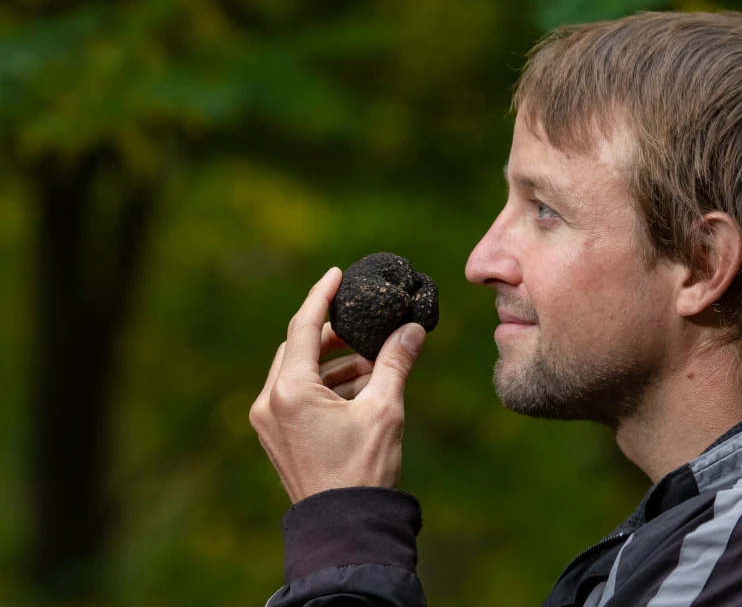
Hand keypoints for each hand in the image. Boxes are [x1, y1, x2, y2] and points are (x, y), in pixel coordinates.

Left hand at [249, 267, 426, 502]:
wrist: (344, 526)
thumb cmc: (363, 469)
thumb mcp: (385, 409)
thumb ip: (395, 362)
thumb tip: (412, 328)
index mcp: (289, 390)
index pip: (304, 326)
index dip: (322, 296)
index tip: (337, 274)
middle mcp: (270, 402)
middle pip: (298, 349)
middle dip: (333, 334)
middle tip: (364, 324)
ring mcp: (269, 423)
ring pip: (299, 373)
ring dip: (334, 363)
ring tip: (373, 362)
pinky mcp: (278, 438)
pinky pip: (298, 396)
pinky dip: (326, 386)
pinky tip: (360, 388)